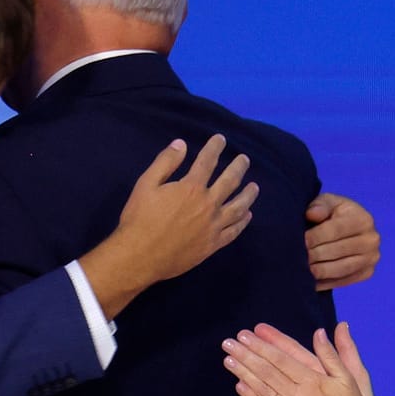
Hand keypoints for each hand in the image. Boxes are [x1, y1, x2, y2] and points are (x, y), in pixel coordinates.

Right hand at [120, 134, 257, 281]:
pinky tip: (247, 215)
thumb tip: (181, 144)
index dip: (215, 148)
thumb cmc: (139, 219)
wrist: (140, 255)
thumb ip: (165, 162)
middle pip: (229, 182)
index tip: (221, 140)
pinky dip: (242, 222)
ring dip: (248, 195)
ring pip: (238, 207)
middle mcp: (208, 205)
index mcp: (191, 188)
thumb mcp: (145, 184)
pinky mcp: (212, 244)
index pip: (207, 162)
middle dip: (238, 167)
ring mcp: (213, 226)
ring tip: (255, 187)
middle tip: (244, 160)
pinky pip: (233, 231)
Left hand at [221, 321, 394, 395]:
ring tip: (228, 358)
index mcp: (315, 380)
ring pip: (262, 388)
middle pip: (267, 371)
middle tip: (229, 342)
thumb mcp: (354, 376)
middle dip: (247, 354)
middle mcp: (299, 394)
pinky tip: (239, 384)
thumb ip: (337, 353)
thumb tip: (325, 330)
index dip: (265, 344)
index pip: (283, 357)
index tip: (250, 332)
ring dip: (243, 372)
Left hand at [304, 193, 379, 290]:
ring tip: (301, 270)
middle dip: (313, 255)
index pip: (335, 230)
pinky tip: (309, 281)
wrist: (346, 229)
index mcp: (363, 219)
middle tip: (294, 258)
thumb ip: (320, 205)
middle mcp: (371, 239)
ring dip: (317, 271)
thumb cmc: (332, 214)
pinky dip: (324, 282)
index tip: (299, 242)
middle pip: (337, 251)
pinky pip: (342, 281)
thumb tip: (312, 214)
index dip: (314, 237)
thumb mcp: (327, 203)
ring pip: (340, 269)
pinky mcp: (366, 273)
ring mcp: (371, 258)